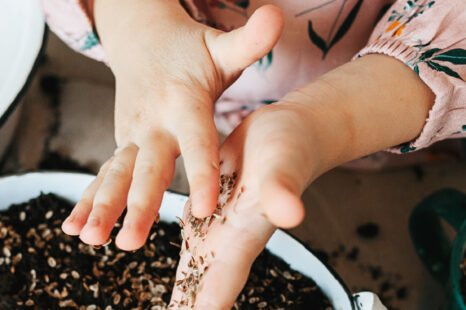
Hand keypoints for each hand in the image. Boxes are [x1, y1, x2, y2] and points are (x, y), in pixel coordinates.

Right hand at [61, 1, 283, 249]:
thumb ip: (249, 41)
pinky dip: (90, 199)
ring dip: (104, 208)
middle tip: (132, 242)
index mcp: (184, 102)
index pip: (197, 141)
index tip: (207, 208)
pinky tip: (76, 228)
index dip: (202, 173)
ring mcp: (132, 133)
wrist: (144, 40)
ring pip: (118, 174)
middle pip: (149, 167)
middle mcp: (154, 122)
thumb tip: (276, 15)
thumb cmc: (191, 50)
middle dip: (140, 205)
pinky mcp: (122, 142)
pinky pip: (106, 174)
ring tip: (91, 240)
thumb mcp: (221, 47)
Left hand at [170, 103, 315, 308]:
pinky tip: (156, 253)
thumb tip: (291, 214)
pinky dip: (171, 248)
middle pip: (199, 287)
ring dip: (178, 292)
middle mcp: (227, 236)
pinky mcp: (206, 200)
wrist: (287, 129)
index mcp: (242, 236)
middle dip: (183, 309)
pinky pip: (186, 231)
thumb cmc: (292, 146)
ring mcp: (215, 220)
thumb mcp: (283, 163)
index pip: (217, 291)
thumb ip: (282, 189)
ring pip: (190, 264)